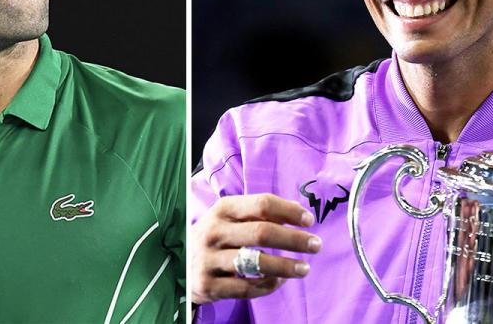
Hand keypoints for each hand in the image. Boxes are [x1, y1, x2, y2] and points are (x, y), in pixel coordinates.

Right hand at [190, 193, 320, 304]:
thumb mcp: (228, 217)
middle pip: (262, 232)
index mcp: (222, 209)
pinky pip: (247, 288)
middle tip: (316, 244)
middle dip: (294, 239)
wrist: (177, 262)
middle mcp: (214, 232)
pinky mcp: (208, 285)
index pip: (261, 204)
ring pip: (256, 262)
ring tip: (305, 268)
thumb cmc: (214, 237)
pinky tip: (281, 280)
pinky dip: (269, 285)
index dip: (288, 211)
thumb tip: (298, 211)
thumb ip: (258, 213)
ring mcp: (209, 259)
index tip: (309, 220)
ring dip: (286, 266)